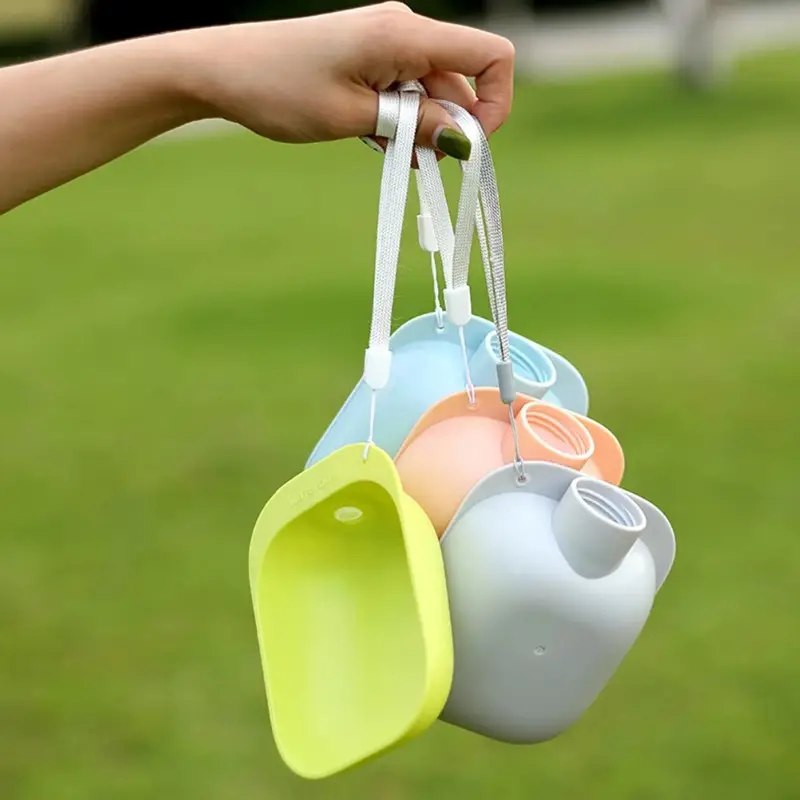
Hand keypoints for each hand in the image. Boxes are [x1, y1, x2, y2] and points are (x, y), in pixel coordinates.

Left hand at [175, 2, 515, 158]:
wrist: (220, 69)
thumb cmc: (278, 88)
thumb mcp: (353, 118)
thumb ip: (415, 125)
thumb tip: (463, 139)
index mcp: (404, 33)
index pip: (491, 55)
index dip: (495, 103)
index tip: (466, 144)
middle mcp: (403, 28)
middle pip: (462, 78)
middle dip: (450, 125)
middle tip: (415, 161)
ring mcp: (386, 39)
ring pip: (433, 87)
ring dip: (422, 126)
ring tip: (384, 149)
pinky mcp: (370, 53)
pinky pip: (407, 86)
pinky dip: (402, 116)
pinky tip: (375, 136)